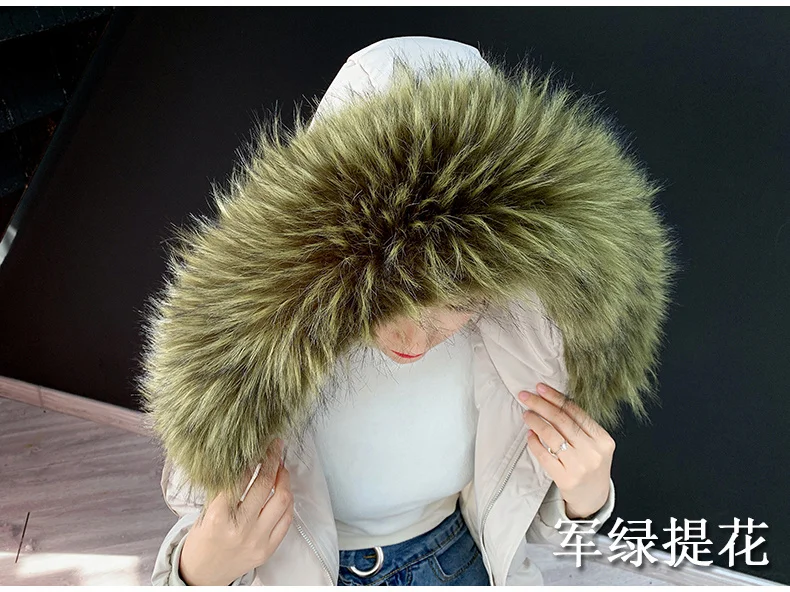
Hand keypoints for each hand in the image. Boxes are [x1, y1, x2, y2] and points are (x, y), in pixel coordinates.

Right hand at [178, 439, 293, 584]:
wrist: (202, 574)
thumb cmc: (202, 539)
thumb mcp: (206, 511)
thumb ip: (224, 489)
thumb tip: (245, 459)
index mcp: (219, 516)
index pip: (240, 478)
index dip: (252, 458)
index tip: (258, 444)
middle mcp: (239, 528)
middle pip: (264, 485)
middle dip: (272, 460)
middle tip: (275, 447)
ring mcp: (257, 539)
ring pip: (282, 500)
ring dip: (284, 478)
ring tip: (280, 467)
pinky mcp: (268, 549)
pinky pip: (287, 519)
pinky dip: (287, 501)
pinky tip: (283, 490)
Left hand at [518, 383, 614, 518]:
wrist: (594, 498)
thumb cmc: (591, 465)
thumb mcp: (595, 445)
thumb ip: (579, 426)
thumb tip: (550, 401)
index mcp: (602, 439)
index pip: (575, 412)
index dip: (555, 398)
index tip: (540, 388)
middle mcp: (592, 451)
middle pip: (562, 421)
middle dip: (541, 405)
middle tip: (525, 396)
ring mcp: (579, 466)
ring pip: (552, 436)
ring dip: (535, 421)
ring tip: (526, 414)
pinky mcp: (565, 478)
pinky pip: (545, 455)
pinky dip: (535, 442)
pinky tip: (529, 434)